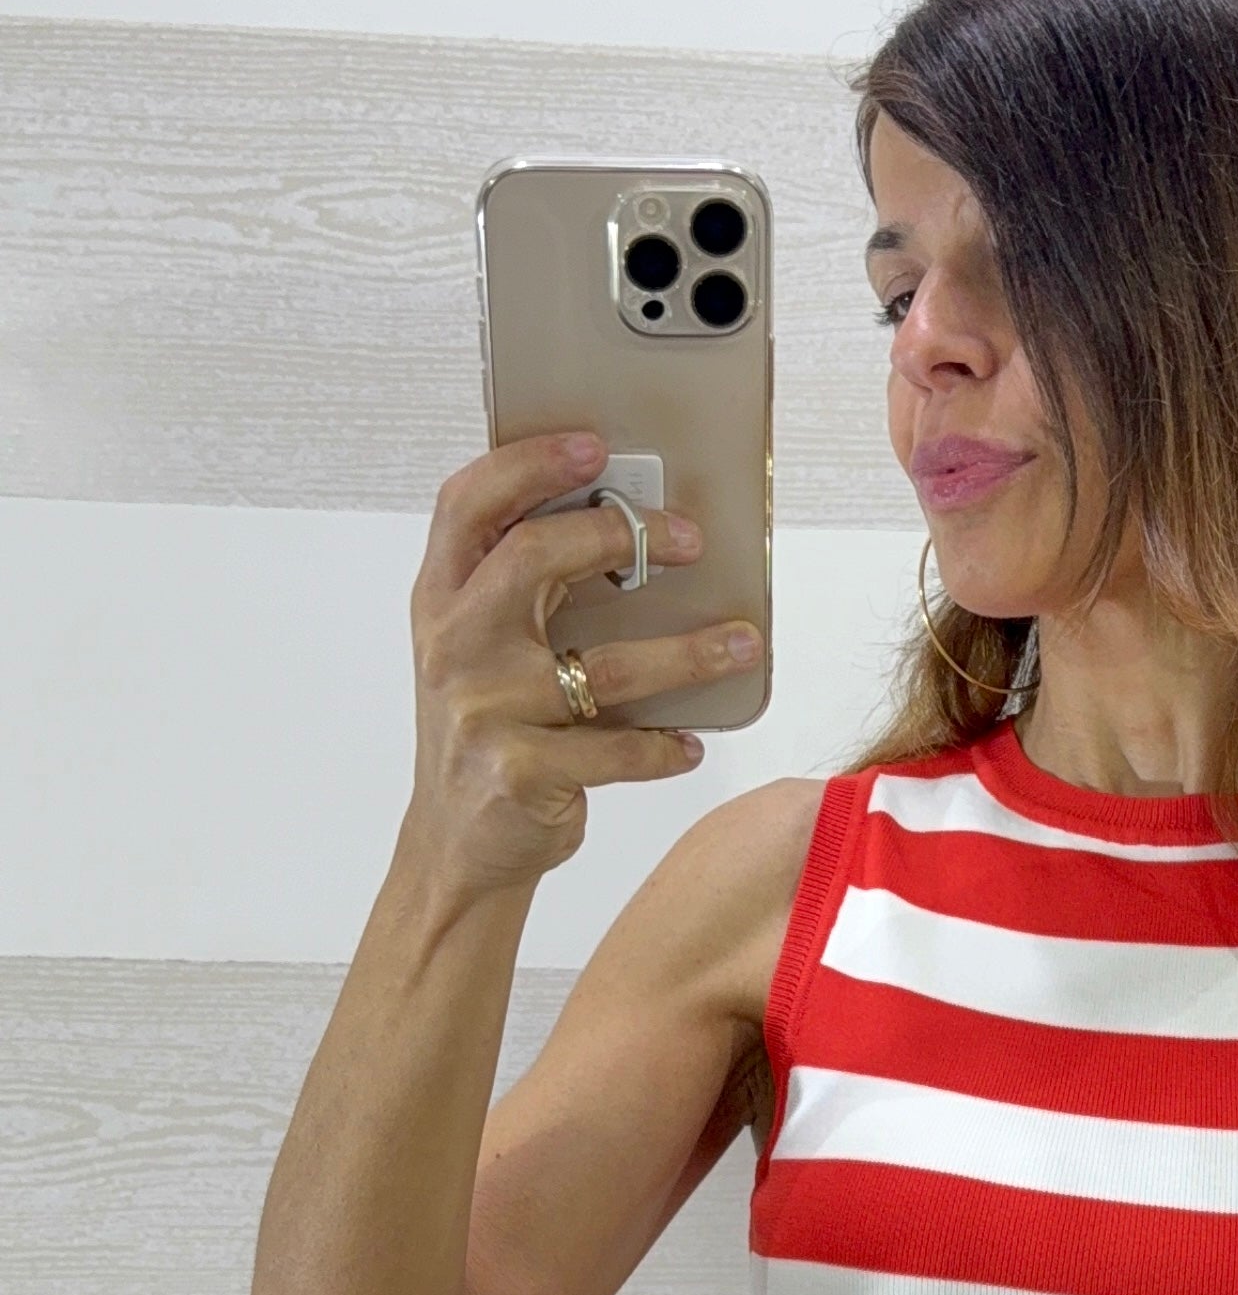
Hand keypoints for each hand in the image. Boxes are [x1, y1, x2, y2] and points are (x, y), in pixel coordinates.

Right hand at [400, 432, 763, 898]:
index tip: (596, 448)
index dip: (529, 464)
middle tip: (689, 539)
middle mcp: (455, 646)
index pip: (469, 503)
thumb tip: (632, 526)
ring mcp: (484, 710)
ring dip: (687, 652)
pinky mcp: (520, 772)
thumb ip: (522, 587)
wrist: (454, 845)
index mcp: (441, 599)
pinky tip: (688, 742)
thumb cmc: (485, 730)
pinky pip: (617, 750)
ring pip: (603, 664)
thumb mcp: (480, 648)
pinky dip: (663, 746)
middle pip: (534, 558)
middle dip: (622, 536)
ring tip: (740, 643)